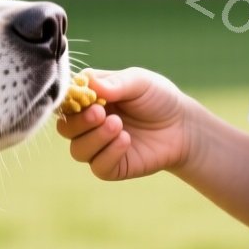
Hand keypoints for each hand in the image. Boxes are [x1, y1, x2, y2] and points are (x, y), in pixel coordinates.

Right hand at [55, 67, 192, 180]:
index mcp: (91, 98)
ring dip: (95, 138)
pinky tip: (126, 140)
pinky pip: (98, 166)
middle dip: (79, 122)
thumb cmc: (159, 98)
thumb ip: (116, 82)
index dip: (69, 101)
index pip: (65, 101)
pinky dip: (109, 153)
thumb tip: (88, 85)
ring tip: (118, 125)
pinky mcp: (112, 166)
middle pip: (65, 128)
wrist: (183, 126)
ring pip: (77, 150)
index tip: (85, 97)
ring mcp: (99, 147)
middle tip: (100, 113)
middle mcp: (90, 123)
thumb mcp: (140, 81)